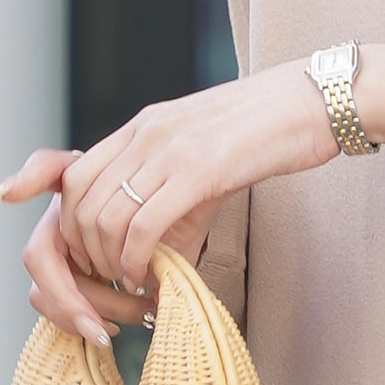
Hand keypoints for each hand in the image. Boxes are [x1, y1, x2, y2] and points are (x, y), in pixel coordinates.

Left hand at [0, 48, 384, 330]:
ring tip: (127, 283)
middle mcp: (146, 133)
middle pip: (81, 201)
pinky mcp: (199, 171)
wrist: (314, 102)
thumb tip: (159, 236)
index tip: (89, 256)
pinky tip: (147, 277)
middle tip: (105, 279)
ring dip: (108, 262)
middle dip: (83, 251)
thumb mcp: (205, 148)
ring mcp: (170, 150)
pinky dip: (135, 261)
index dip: (70, 224)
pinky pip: (143, 225)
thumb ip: (173, 182)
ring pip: (106, 217)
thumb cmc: (270, 131)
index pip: (74, 175)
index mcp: (143, 125)